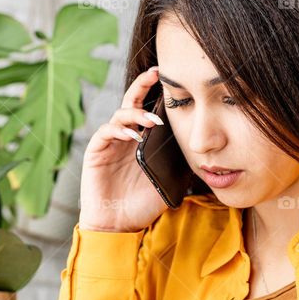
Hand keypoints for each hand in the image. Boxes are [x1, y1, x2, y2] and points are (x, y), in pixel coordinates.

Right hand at [78, 66, 168, 232]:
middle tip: (155, 74)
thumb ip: (180, 162)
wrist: (119, 225)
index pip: (150, 108)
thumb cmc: (142, 204)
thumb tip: (202, 148)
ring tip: (151, 120)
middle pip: (132, 101)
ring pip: (120, 114)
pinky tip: (131, 135)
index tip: (173, 80)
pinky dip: (118, 130)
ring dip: (136, 113)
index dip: (158, 93)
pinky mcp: (96, 151)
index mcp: (143, 139)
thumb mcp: (169, 180)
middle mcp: (126, 136)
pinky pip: (105, 132)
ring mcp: (110, 142)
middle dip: (143, 85)